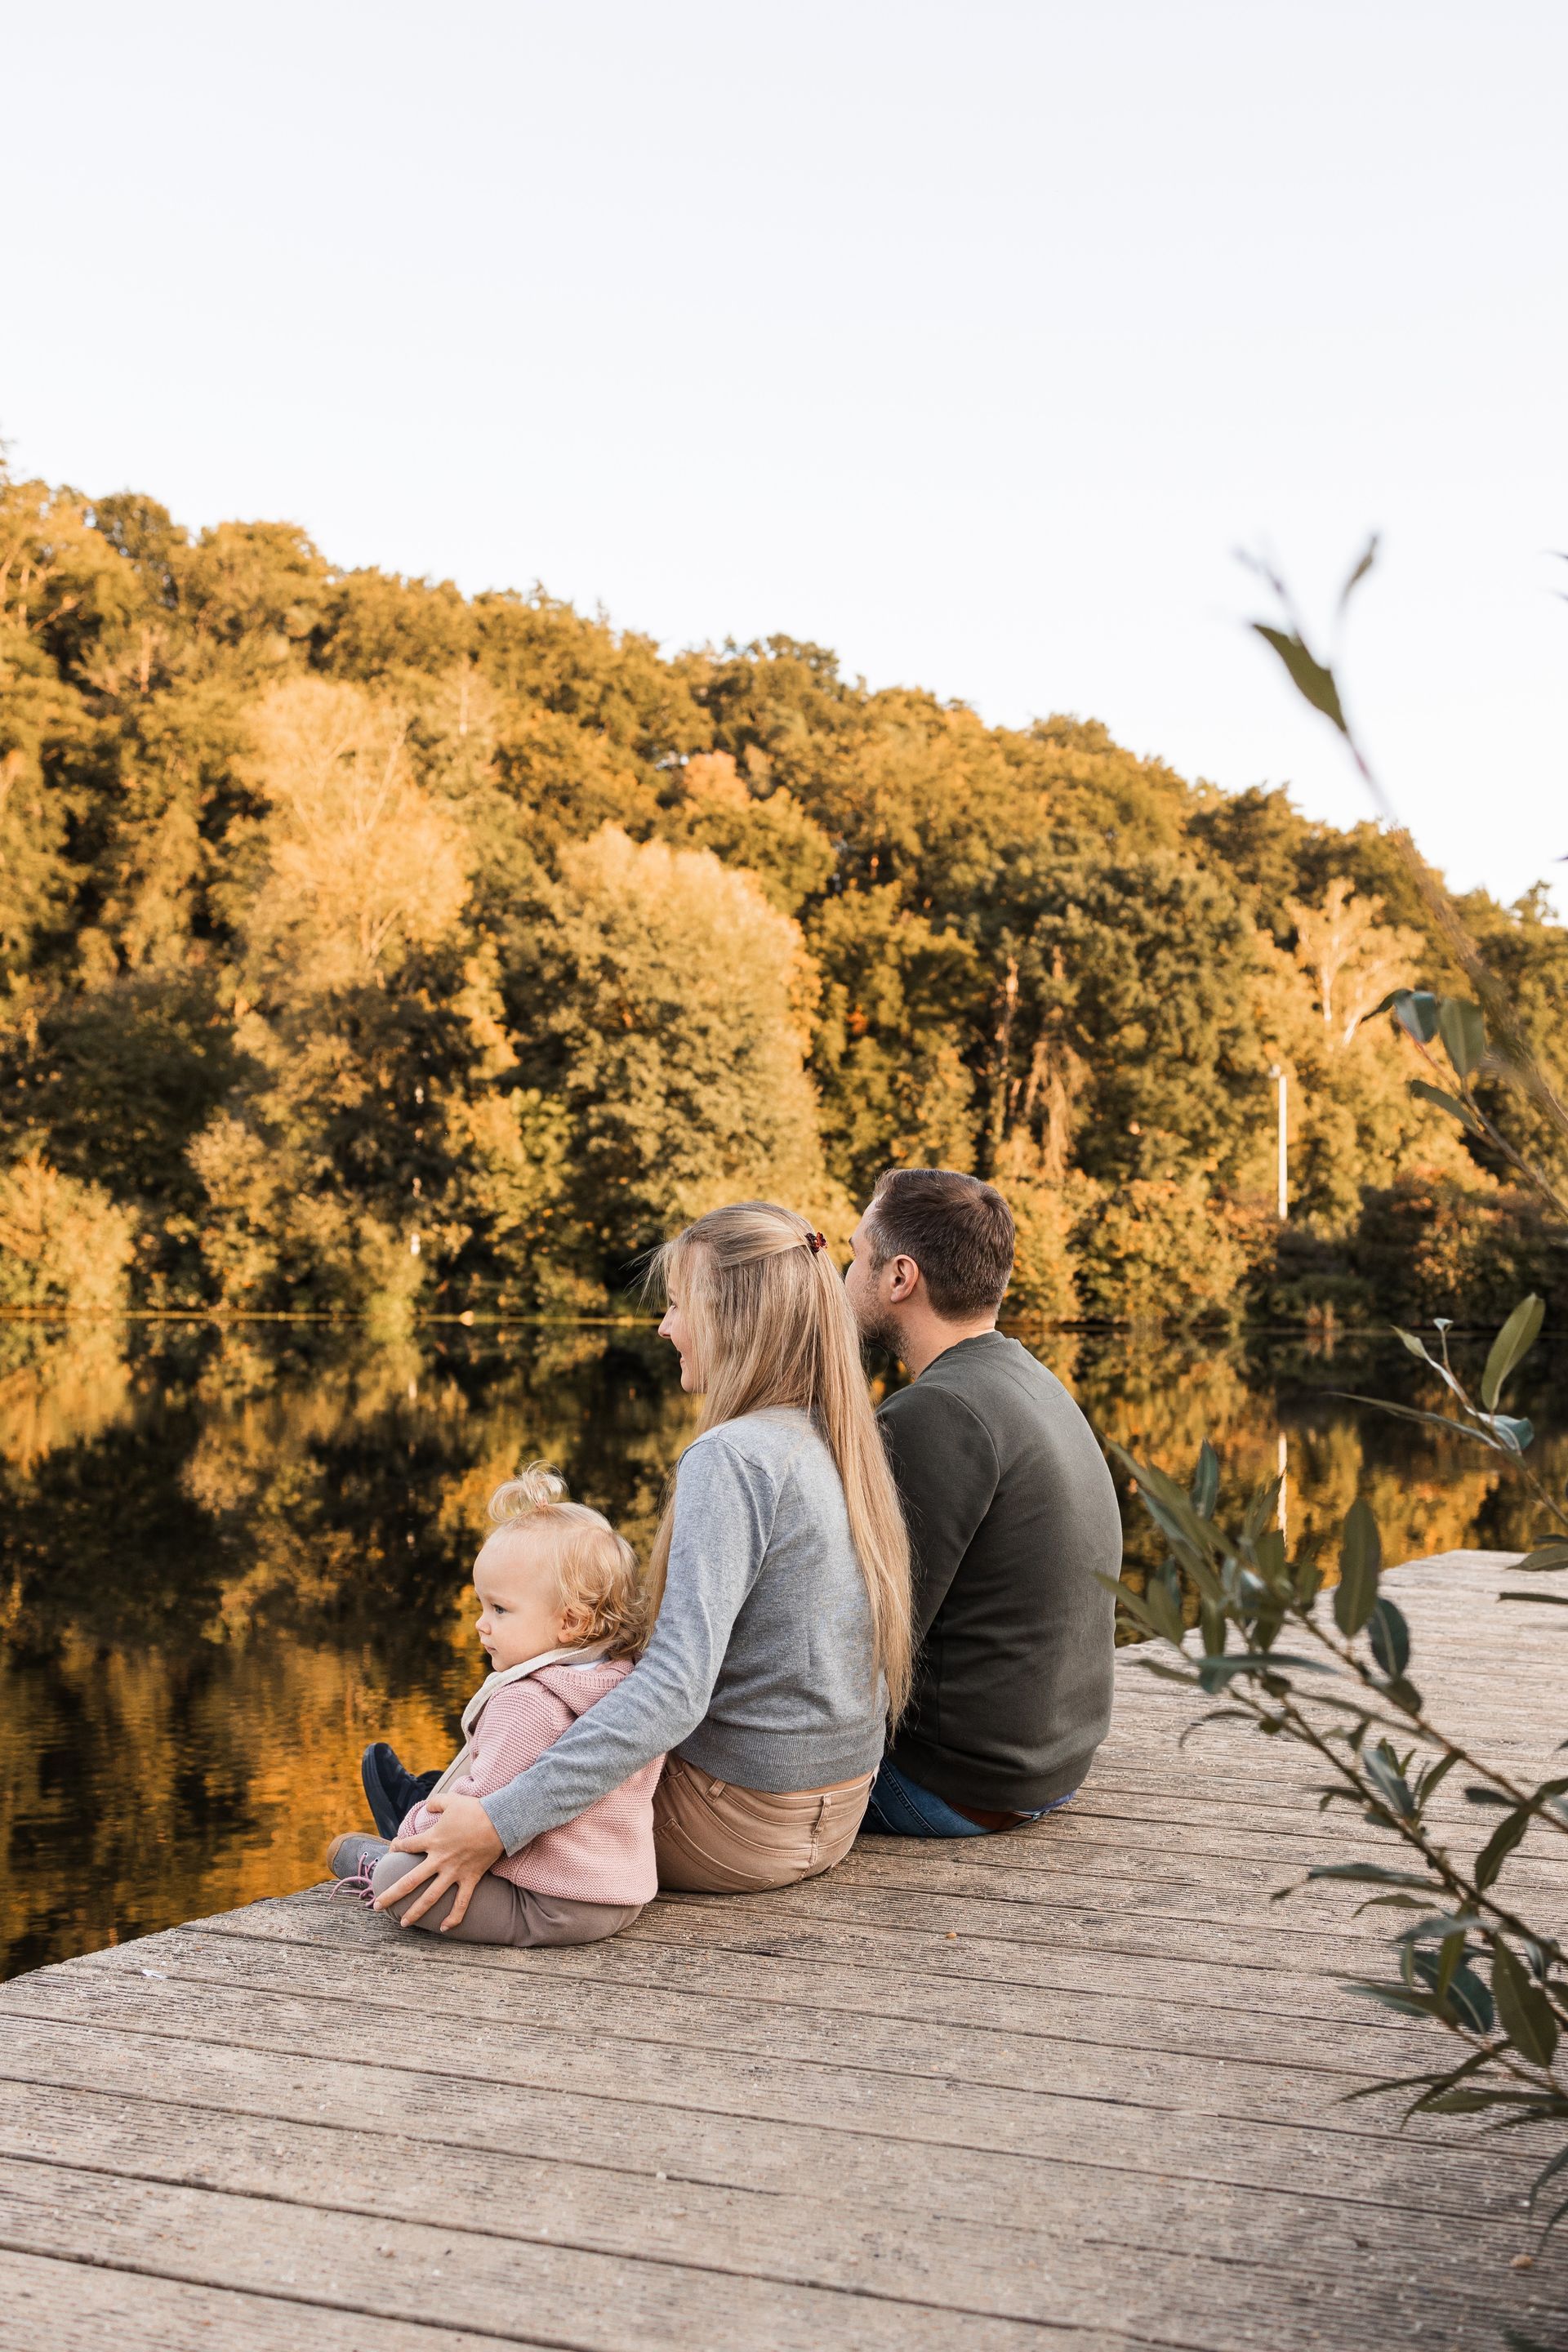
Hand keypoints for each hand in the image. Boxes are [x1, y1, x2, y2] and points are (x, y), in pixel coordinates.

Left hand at [378, 1793, 502, 1930]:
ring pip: (431, 1897)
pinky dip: (453, 1917)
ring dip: (415, 1912)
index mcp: (432, 1840)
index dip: (397, 1846)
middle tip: (376, 1906)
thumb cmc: (474, 1809)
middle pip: (410, 1881)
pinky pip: (461, 1902)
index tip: (394, 1847)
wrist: (499, 1820)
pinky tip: (443, 1928)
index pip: (407, 1846)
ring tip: (402, 1923)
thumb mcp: (451, 1800)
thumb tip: (427, 1807)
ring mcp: (454, 1872)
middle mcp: (439, 1860)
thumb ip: (435, 1803)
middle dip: (391, 1895)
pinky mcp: (470, 1879)